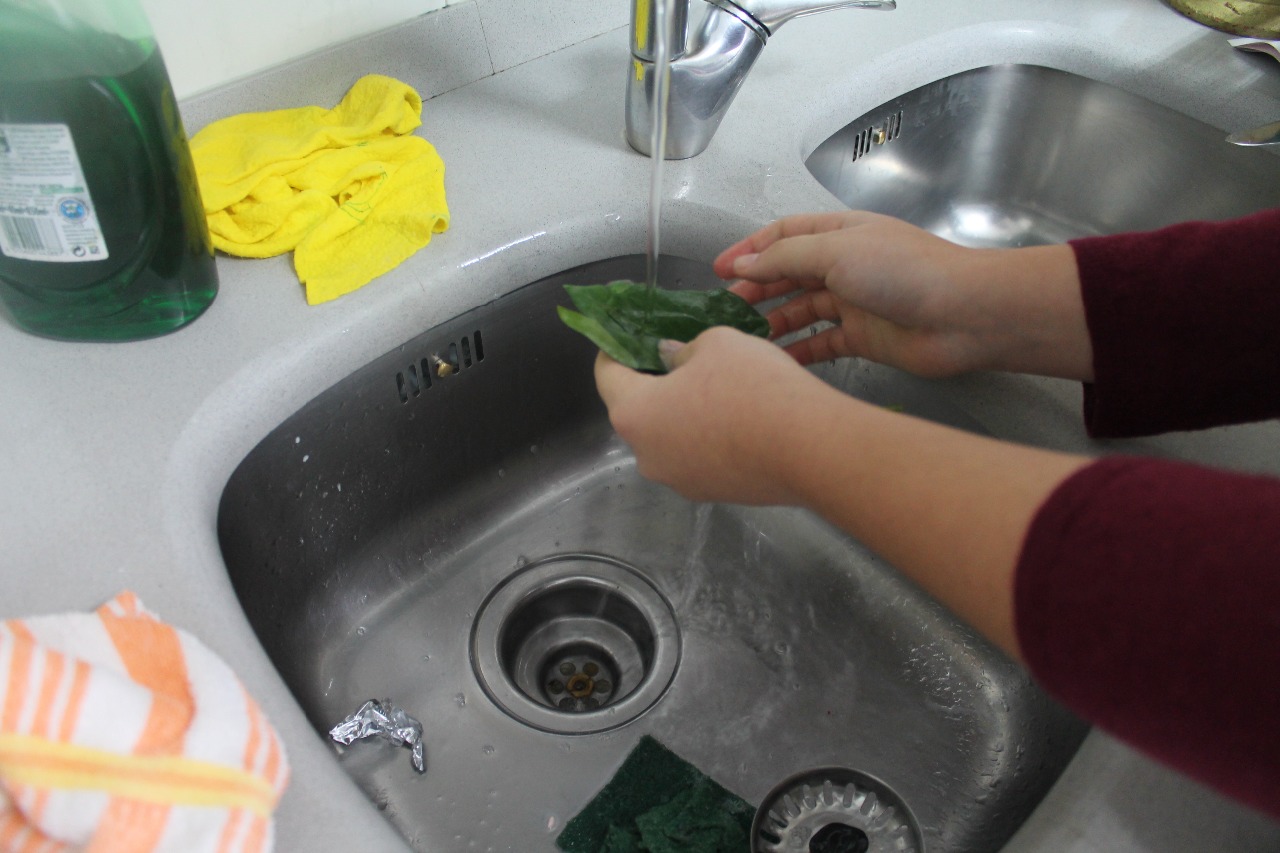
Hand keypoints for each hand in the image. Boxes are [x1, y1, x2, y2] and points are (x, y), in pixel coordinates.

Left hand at [593, 327, 833, 504]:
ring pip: (669, 437)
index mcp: (634, 414)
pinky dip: (706, 436)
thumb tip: (671, 358)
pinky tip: (736, 417)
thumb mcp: (716, 342)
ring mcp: (679, 481)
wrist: (808, 448)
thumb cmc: (753, 388)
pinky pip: (697, 457)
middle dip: (653, 382)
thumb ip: (682, 348)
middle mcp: (646, 456)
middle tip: (678, 354)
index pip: (606, 375)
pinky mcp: (711, 494)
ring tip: (715, 386)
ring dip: (682, 412)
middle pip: (638, 411)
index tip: (625, 335)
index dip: (614, 349)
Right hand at [714, 211, 1092, 381]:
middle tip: (724, 310)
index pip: (783, 236)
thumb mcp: (835, 252)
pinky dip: (798, 353)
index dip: (749, 250)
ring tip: (743, 340)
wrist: (963, 314)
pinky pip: (820, 345)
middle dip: (756, 289)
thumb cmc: (904, 271)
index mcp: (839, 233)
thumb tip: (743, 263)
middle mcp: (845, 264)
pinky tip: (775, 364)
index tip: (718, 271)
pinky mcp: (863, 338)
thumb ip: (784, 258)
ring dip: (773, 323)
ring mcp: (854, 302)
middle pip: (789, 275)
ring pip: (801, 311)